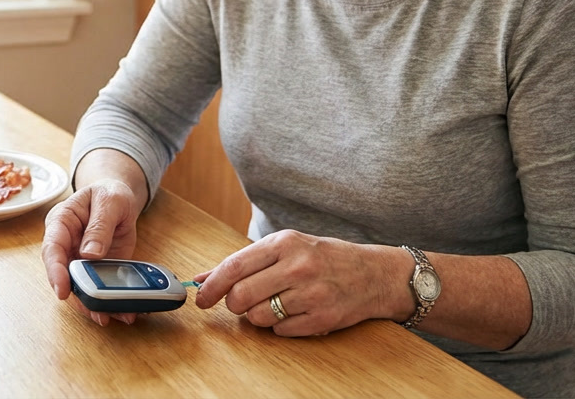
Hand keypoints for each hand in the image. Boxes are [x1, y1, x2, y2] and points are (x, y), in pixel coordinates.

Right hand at [41, 177, 141, 325]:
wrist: (118, 197)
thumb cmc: (108, 193)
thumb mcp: (108, 201)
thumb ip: (99, 225)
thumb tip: (90, 253)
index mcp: (61, 222)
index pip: (52, 249)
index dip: (55, 271)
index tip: (63, 290)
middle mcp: (66, 244)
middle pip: (64, 275)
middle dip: (78, 297)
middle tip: (94, 312)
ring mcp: (79, 259)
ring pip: (80, 287)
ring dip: (94, 304)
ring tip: (110, 316)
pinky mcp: (96, 269)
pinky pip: (98, 288)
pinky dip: (108, 301)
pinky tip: (120, 311)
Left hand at [192, 230, 406, 336]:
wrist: (373, 274)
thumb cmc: (323, 257)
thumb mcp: (286, 247)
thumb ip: (244, 262)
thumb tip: (202, 278)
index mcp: (284, 243)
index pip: (234, 267)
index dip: (212, 286)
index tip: (201, 299)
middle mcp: (297, 266)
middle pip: (241, 296)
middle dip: (234, 304)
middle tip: (242, 301)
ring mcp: (311, 294)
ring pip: (258, 317)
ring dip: (258, 316)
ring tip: (275, 303)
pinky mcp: (322, 318)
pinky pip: (280, 331)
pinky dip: (280, 326)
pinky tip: (294, 311)